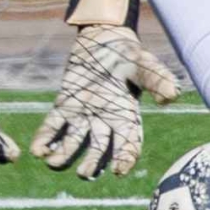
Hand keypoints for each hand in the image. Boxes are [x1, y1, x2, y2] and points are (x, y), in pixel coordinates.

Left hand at [31, 24, 181, 180]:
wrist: (105, 36)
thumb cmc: (128, 53)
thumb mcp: (145, 64)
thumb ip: (157, 80)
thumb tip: (172, 95)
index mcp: (127, 116)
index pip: (128, 144)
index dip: (125, 158)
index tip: (120, 170)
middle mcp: (105, 121)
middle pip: (99, 148)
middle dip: (91, 163)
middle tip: (83, 172)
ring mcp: (84, 114)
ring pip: (73, 141)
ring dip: (63, 154)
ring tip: (53, 163)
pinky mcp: (65, 104)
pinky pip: (54, 124)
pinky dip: (45, 137)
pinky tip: (37, 149)